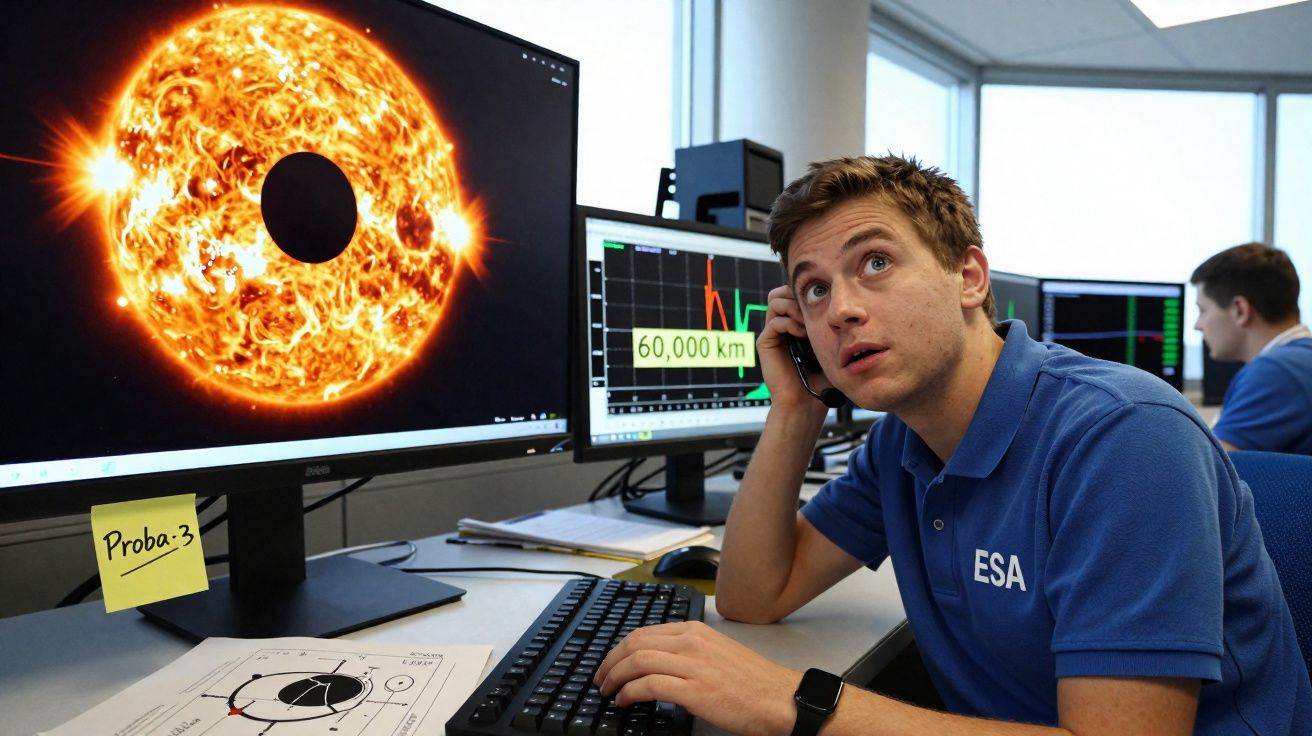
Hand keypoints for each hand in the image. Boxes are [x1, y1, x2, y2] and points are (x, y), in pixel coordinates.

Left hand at [595, 621, 800, 735]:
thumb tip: (659, 667)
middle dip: (610, 661)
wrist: (780, 700)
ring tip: (608, 692)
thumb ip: (688, 654)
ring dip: (614, 677)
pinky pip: (647, 685)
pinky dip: (629, 693)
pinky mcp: (693, 690)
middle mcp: (691, 642)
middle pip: (634, 643)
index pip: (644, 632)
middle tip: (600, 679)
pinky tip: (624, 702)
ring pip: (636, 660)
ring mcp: (691, 664)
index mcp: (695, 631)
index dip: (620, 648)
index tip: (610, 663)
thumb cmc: (754, 684)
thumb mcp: (717, 654)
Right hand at [758, 285, 831, 411]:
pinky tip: (802, 333)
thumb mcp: (829, 344)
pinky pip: (775, 321)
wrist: (806, 403)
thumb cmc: (822, 378)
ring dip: (793, 306)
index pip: (794, 293)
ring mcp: (772, 334)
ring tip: (806, 321)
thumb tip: (841, 304)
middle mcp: (782, 326)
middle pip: (781, 292)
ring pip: (775, 300)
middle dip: (796, 295)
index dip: (806, 292)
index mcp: (795, 324)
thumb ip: (828, 324)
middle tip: (812, 308)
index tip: (823, 301)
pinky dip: (789, 322)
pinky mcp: (765, 343)